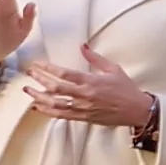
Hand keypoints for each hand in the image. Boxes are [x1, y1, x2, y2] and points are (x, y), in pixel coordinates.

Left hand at [26, 45, 158, 129]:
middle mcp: (85, 96)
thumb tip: (83, 46)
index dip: (48, 68)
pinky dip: (47, 111)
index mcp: (91, 82)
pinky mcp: (83, 118)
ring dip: (38, 97)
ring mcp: (82, 108)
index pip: (64, 74)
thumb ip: (95, 58)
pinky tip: (37, 107)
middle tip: (29, 73)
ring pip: (55, 104)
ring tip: (28, 90)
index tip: (37, 63)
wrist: (137, 110)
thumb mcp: (113, 69)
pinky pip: (61, 116)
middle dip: (39, 80)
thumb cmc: (126, 89)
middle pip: (55, 88)